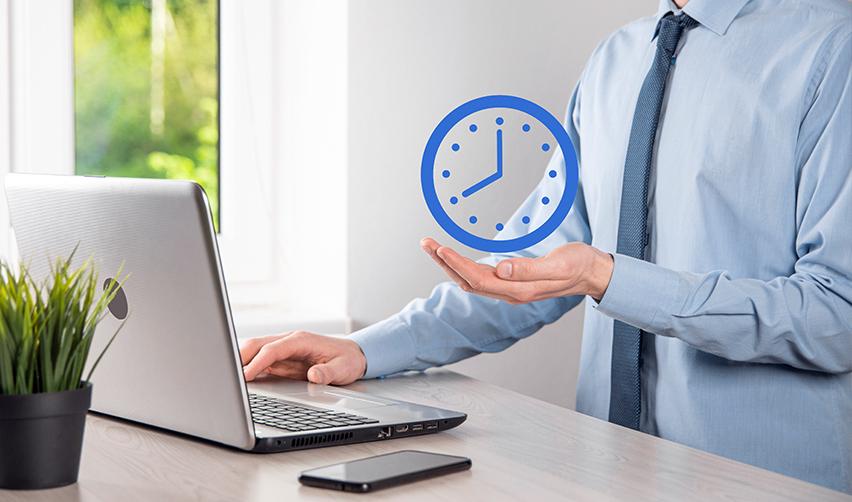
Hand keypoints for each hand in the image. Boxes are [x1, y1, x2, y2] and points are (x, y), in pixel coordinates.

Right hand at [239, 331, 366, 384]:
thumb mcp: (343, 369)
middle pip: (257, 344)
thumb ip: (328, 372)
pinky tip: (240, 379)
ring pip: (255, 350)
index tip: (245, 375)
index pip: (273, 349)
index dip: (257, 361)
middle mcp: (290, 341)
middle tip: (228, 377)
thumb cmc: (347, 360)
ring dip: (240, 361)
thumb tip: (314, 375)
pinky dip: (248, 367)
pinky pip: (260, 359)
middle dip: (240, 358)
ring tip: (228, 378)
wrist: (354, 355)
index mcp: (302, 340)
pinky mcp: (282, 358)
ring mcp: (284, 348)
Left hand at [420, 237, 613, 303]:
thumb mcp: (558, 264)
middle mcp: (510, 293)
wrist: (592, 273)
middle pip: (467, 280)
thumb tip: (502, 268)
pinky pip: (480, 278)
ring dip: (450, 265)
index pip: (478, 279)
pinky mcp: (512, 283)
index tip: (441, 248)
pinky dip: (462, 267)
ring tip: (432, 247)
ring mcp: (510, 289)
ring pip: (471, 280)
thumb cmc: (578, 265)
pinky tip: (454, 258)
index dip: (457, 264)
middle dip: (444, 262)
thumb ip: (530, 269)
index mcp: (519, 290)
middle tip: (425, 242)